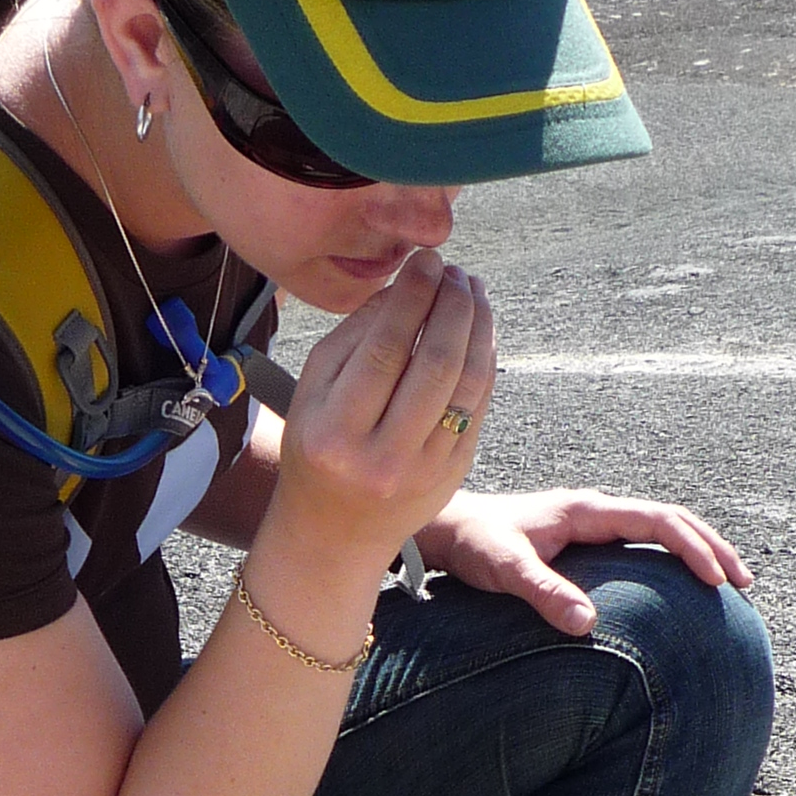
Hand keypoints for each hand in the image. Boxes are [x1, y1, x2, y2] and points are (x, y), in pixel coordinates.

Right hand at [267, 255, 495, 569]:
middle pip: (436, 363)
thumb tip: (405, 287)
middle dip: (454, 305)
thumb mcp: (311, 394)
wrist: (333, 535)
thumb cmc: (318, 450)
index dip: (413, 296)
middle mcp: (382, 457)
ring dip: (479, 328)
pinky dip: (484, 361)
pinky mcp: (454, 475)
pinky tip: (479, 332)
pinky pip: (478, 406)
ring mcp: (425, 471)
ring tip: (473, 292)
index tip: (427, 260)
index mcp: (335, 432)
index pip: (385, 348)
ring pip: (468, 384)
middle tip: (456, 271)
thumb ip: (352, 338)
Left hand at [415, 487, 754, 636]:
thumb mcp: (505, 569)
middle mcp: (596, 509)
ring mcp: (593, 521)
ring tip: (728, 582)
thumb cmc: (473, 545)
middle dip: (712, 547)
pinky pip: (641, 541)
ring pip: (660, 527)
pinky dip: (672, 556)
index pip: (658, 521)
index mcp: (587, 510)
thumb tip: (589, 624)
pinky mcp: (585, 537)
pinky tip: (680, 584)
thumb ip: (544, 593)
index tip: (716, 581)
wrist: (446, 528)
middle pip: (672, 519)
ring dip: (698, 549)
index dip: (693, 548)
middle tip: (745, 582)